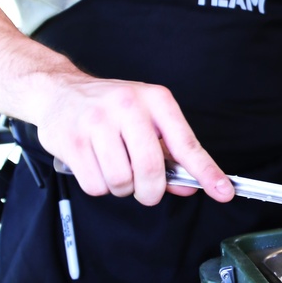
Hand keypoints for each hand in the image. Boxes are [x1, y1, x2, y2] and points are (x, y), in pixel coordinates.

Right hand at [34, 75, 234, 206]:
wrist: (57, 90)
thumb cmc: (108, 108)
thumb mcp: (145, 120)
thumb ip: (170, 155)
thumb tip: (190, 185)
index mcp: (155, 100)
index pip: (186, 144)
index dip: (207, 172)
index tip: (224, 192)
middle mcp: (127, 106)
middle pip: (151, 170)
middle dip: (150, 191)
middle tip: (144, 188)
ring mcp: (97, 122)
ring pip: (122, 181)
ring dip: (121, 187)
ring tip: (113, 167)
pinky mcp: (73, 141)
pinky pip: (96, 185)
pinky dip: (99, 186)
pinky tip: (94, 166)